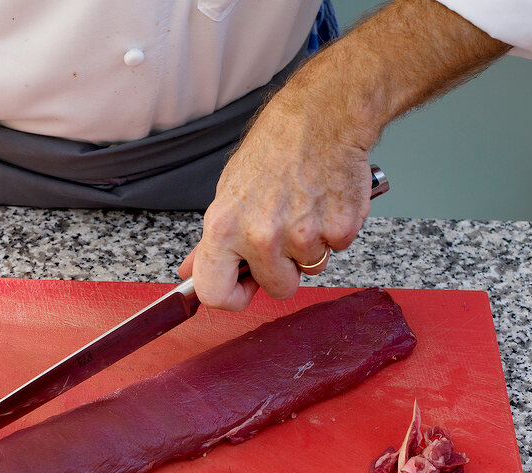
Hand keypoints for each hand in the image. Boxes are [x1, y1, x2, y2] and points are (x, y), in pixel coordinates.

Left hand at [179, 93, 372, 309]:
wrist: (322, 115)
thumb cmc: (275, 147)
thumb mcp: (229, 192)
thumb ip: (214, 240)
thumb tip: (191, 272)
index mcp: (224, 228)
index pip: (214, 293)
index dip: (232, 296)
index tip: (243, 286)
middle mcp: (261, 236)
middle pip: (278, 288)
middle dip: (284, 268)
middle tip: (285, 232)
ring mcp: (303, 235)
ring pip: (311, 269)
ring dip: (311, 247)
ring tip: (305, 208)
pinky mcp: (339, 229)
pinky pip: (337, 249)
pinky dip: (334, 230)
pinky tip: (325, 201)